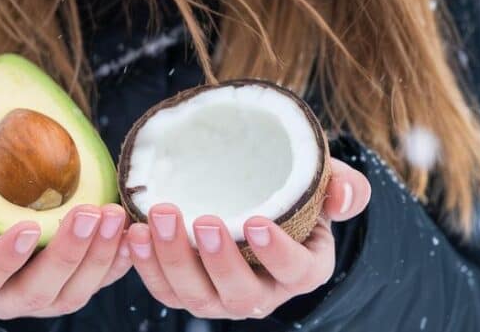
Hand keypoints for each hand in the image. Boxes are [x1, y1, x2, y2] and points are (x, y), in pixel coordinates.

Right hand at [0, 149, 131, 318]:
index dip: (3, 258)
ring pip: (72, 292)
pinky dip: (117, 262)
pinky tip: (130, 233)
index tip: (29, 226)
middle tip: (89, 213)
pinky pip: (98, 284)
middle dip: (66, 254)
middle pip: (36, 290)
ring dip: (97, 257)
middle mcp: (1, 296)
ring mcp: (39, 297)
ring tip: (113, 215)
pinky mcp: (70, 287)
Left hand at [125, 157, 370, 319]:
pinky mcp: (188, 290)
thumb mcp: (323, 182)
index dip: (278, 254)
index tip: (257, 223)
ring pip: (197, 296)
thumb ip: (344, 185)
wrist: (256, 195)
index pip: (297, 272)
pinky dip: (146, 265)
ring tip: (158, 218)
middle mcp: (265, 293)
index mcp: (304, 269)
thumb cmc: (294, 191)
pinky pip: (165, 289)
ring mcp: (223, 297)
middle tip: (202, 221)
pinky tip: (135, 234)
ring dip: (173, 260)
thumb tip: (342, 194)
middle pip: (240, 293)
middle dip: (219, 261)